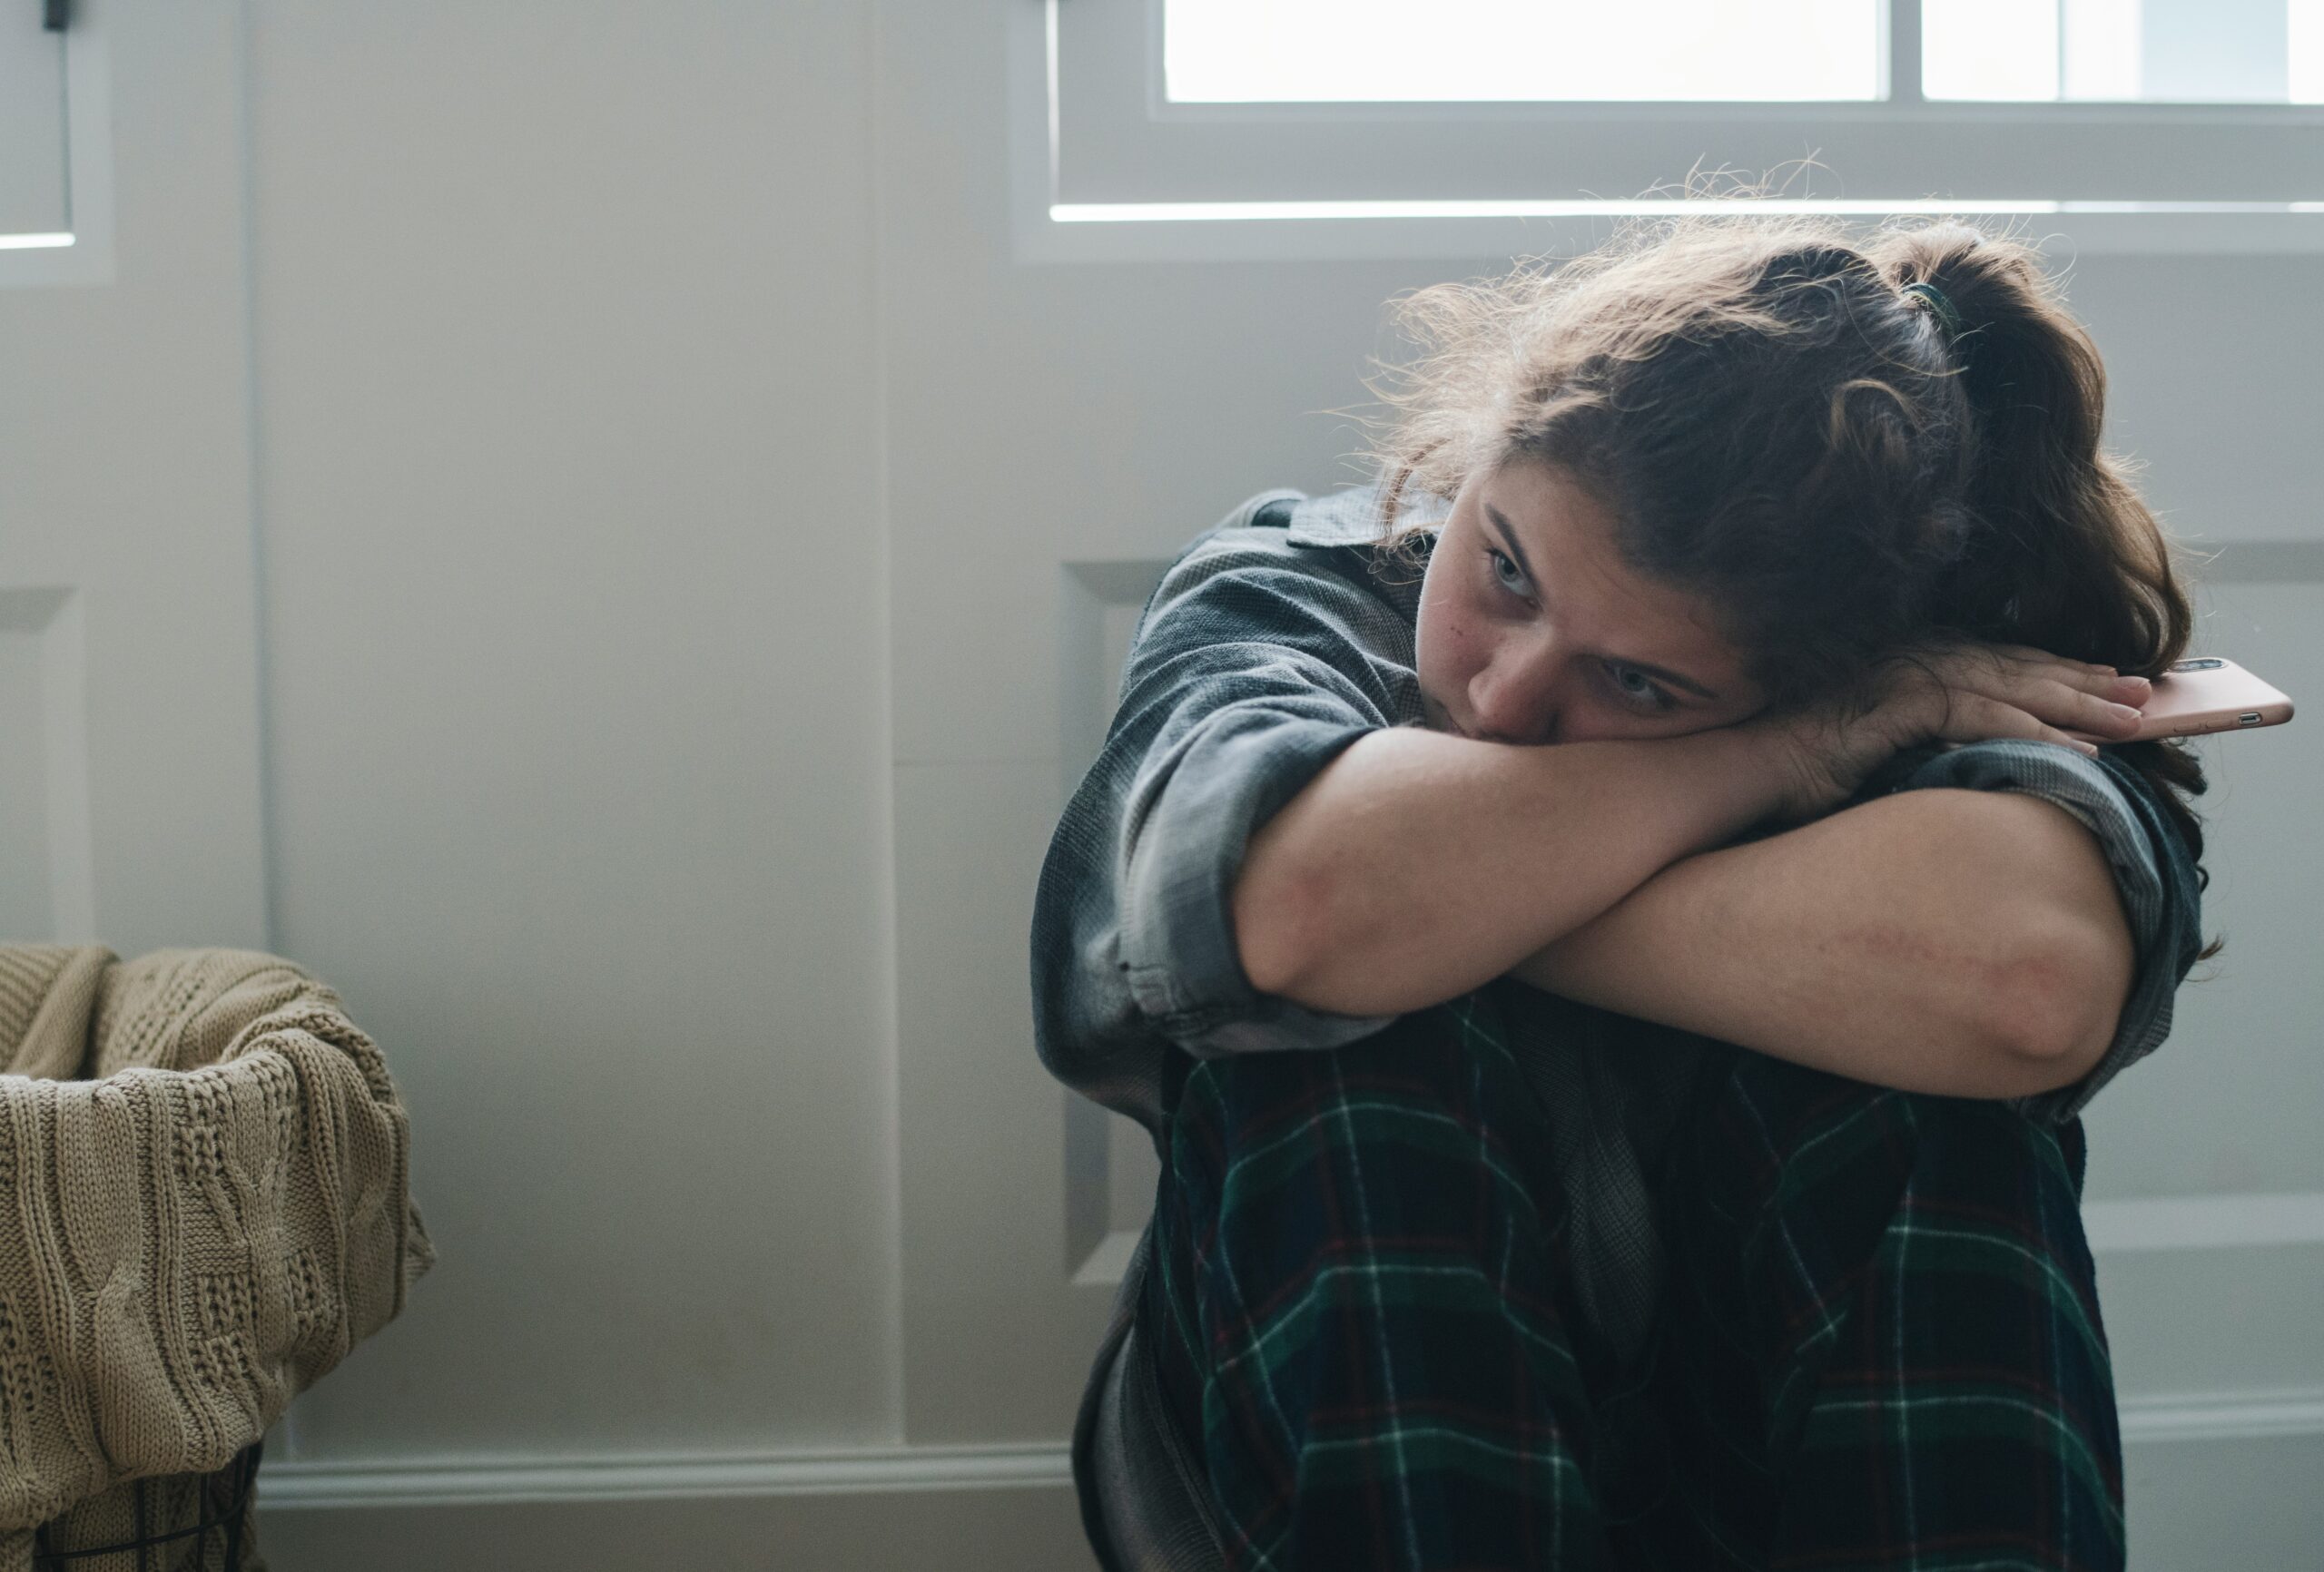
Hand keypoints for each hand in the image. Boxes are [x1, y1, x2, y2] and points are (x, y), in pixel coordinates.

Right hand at [1742, 642, 2152, 824]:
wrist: (1737, 775)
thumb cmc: (1789, 772)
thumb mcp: (1868, 753)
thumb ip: (1915, 744)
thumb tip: (1961, 764)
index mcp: (1903, 665)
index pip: (1994, 662)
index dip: (2055, 672)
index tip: (2106, 682)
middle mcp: (1907, 659)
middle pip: (2014, 666)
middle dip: (2083, 682)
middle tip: (2143, 697)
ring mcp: (1900, 676)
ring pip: (2009, 686)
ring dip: (2075, 706)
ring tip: (2131, 725)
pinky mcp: (1895, 703)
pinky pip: (1982, 716)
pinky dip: (2035, 732)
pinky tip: (2079, 753)